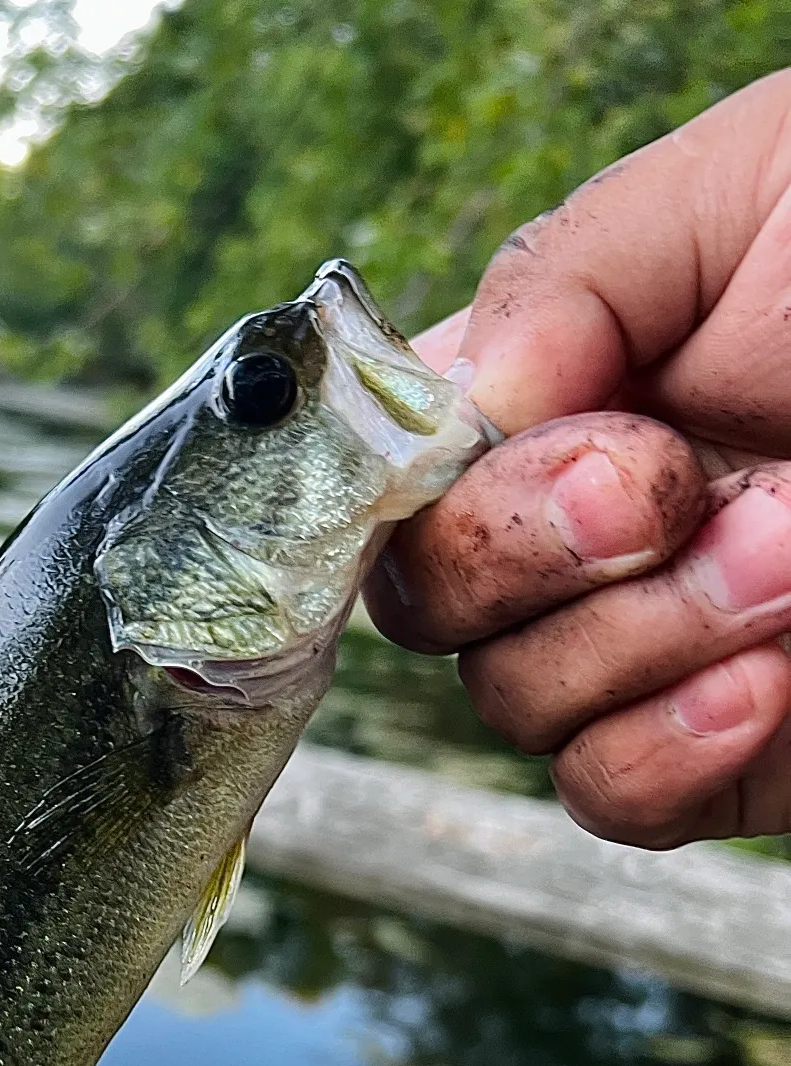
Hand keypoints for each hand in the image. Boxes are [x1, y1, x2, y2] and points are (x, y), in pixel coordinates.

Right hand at [365, 70, 790, 847]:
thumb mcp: (732, 200)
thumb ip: (556, 287)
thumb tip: (449, 420)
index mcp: (546, 400)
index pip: (386, 484)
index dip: (397, 495)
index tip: (500, 454)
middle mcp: (567, 535)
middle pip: (426, 609)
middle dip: (529, 551)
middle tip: (670, 483)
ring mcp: (634, 652)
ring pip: (514, 705)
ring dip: (645, 635)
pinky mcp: (710, 756)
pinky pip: (609, 795)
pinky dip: (673, 746)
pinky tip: (776, 679)